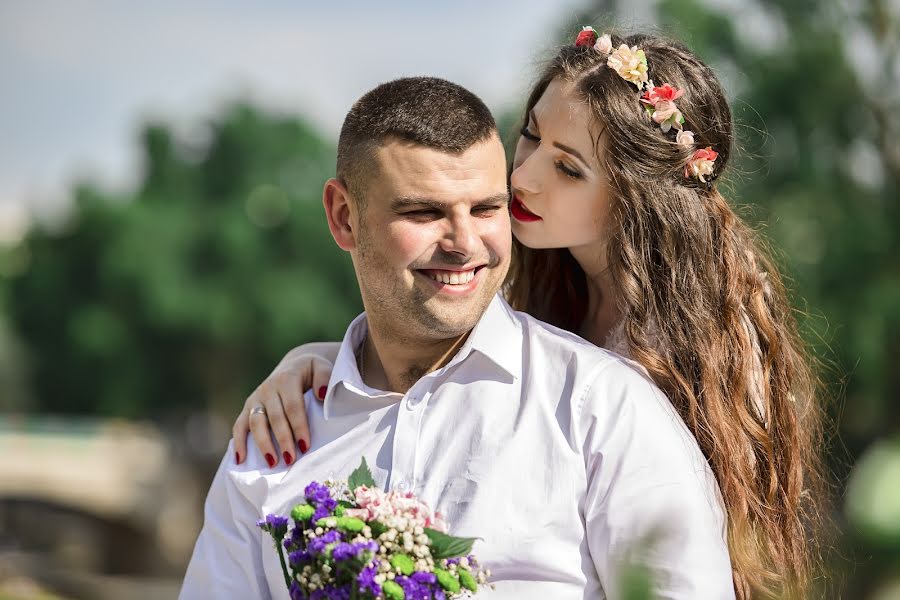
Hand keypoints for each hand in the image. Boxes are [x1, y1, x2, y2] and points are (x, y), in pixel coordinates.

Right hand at [233, 350, 334, 467]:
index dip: (299, 427)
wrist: (295, 364)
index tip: (305, 446)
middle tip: (290, 460)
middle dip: (283, 440)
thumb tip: (321, 394)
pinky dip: (238, 442)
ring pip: (256, 423)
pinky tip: (240, 460)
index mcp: (287, 379)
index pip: (293, 406)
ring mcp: (256, 398)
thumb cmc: (311, 372)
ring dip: (263, 444)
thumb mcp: (321, 367)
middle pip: (275, 417)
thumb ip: (324, 376)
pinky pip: (239, 425)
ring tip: (272, 463)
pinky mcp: (248, 407)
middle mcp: (269, 388)